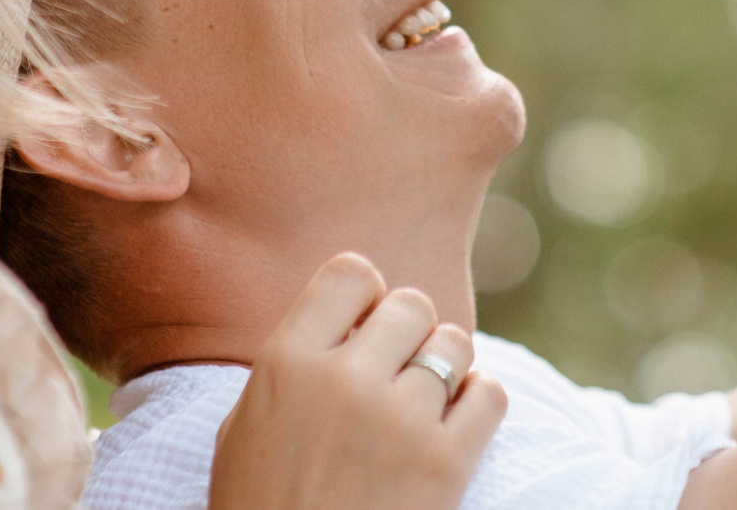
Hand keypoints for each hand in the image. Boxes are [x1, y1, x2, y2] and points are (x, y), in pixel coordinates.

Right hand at [209, 253, 506, 509]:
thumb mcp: (246, 431)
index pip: (350, 273)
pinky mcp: (446, 463)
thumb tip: (348, 318)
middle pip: (411, 304)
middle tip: (395, 378)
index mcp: (285, 364)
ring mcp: (399, 420)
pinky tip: (455, 431)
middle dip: (409, 336)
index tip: (363, 333)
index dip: (365, 299)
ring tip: (423, 409)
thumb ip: (294, 365)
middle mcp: (343, 380)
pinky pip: (490, 394)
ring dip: (446, 370)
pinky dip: (480, 406)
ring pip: (455, 344)